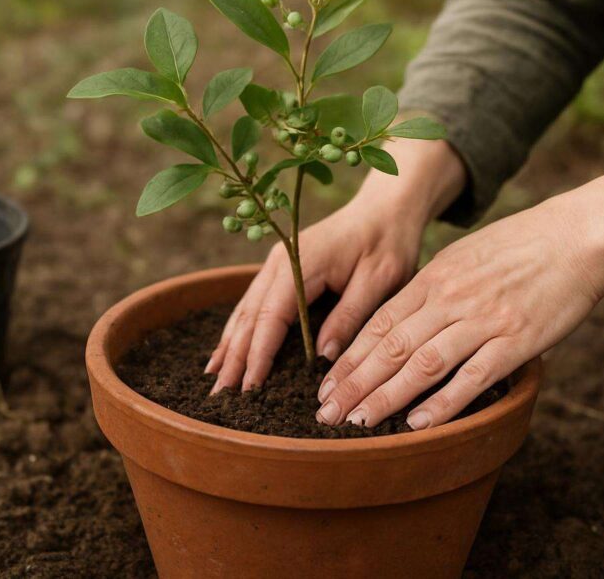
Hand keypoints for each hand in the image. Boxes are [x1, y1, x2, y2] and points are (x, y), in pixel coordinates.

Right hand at [206, 137, 465, 391]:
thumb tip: (324, 358)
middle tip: (221, 395)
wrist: (386, 208)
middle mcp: (280, 262)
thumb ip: (350, 316)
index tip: (249, 386)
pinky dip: (238, 329)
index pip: (272, 316)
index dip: (259, 354)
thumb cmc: (388, 242)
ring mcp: (276, 263)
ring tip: (215, 379)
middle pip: (250, 316)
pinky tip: (226, 349)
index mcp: (302, 264)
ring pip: (245, 310)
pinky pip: (253, 303)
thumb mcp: (379, 280)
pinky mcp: (281, 268)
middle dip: (235, 356)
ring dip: (230, 345)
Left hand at [315, 162, 603, 428]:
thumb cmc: (522, 247)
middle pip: (390, 346)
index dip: (350, 356)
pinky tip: (418, 424)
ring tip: (358, 421)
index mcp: (435, 276)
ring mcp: (483, 319)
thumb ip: (434, 286)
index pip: (380, 322)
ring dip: (386, 396)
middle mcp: (451, 298)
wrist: (578, 237)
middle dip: (354, 382)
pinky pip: (473, 376)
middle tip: (326, 412)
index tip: (326, 383)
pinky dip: (443, 403)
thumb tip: (403, 317)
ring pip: (422, 363)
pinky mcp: (516, 340)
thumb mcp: (466, 255)